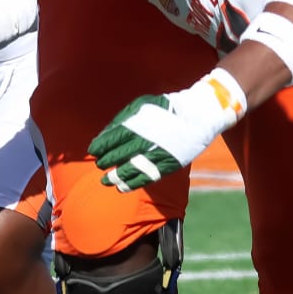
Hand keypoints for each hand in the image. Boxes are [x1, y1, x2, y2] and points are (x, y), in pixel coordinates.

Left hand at [89, 69, 247, 190]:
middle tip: (100, 166)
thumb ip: (122, 119)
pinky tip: (123, 187)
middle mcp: (147, 140)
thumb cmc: (165, 108)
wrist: (198, 113)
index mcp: (138, 124)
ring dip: (117, 177)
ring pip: (133, 169)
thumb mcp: (141, 106)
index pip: (112, 139)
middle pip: (120, 155)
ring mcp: (159, 153)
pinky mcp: (170, 163)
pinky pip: (149, 177)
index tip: (93, 151)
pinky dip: (134, 183)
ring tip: (107, 181)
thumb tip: (103, 135)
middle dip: (106, 162)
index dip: (100, 147)